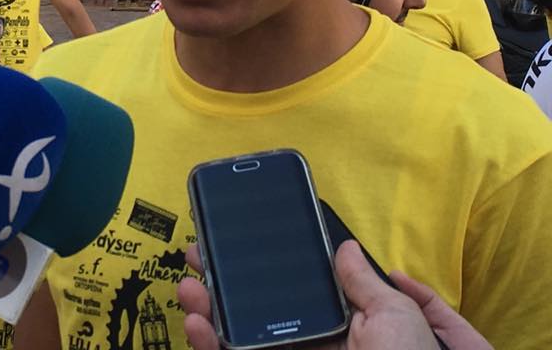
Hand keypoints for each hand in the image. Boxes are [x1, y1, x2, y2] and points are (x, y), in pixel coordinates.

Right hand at [178, 242, 491, 349]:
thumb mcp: (395, 317)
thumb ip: (364, 283)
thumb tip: (345, 246)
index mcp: (335, 327)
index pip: (290, 291)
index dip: (261, 269)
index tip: (235, 244)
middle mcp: (304, 345)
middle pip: (252, 310)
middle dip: (221, 283)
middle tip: (196, 256)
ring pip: (234, 336)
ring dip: (206, 310)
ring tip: (188, 287)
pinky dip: (209, 345)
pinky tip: (197, 324)